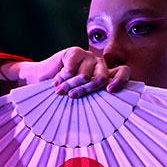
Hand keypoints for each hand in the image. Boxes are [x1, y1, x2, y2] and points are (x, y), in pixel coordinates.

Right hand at [2, 47, 130, 97]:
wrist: (43, 78)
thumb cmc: (64, 91)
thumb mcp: (80, 96)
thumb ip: (92, 99)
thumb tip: (105, 115)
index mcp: (105, 76)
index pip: (123, 72)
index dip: (120, 81)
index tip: (109, 91)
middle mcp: (100, 65)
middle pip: (101, 78)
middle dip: (85, 90)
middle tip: (72, 96)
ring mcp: (88, 57)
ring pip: (84, 76)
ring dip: (69, 86)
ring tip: (60, 91)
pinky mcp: (76, 52)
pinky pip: (71, 69)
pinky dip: (61, 78)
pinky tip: (56, 81)